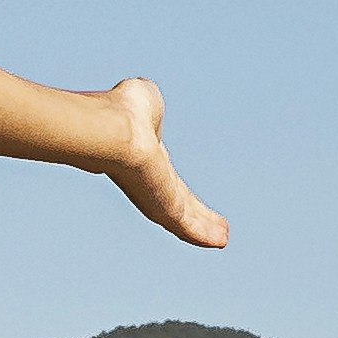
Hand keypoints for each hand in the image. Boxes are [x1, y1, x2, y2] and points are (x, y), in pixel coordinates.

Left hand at [101, 78, 230, 248]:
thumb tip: (144, 96)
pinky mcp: (163, 209)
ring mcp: (156, 198)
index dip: (181, 190)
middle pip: (179, 204)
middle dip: (198, 215)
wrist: (114, 129)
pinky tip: (221, 241)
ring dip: (204, 229)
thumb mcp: (145, 99)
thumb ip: (150, 106)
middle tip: (215, 228)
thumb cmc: (123, 110)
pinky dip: (204, 233)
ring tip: (223, 238)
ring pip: (184, 218)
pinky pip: (186, 225)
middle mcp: (151, 182)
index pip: (168, 179)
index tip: (193, 200)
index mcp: (147, 158)